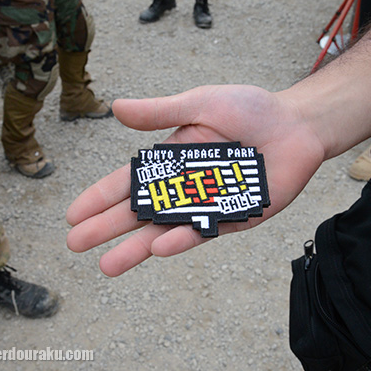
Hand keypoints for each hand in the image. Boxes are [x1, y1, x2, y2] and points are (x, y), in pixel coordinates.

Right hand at [66, 85, 325, 276]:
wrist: (297, 125)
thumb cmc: (250, 109)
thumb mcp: (200, 104)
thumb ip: (161, 112)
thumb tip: (115, 108)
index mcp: (172, 159)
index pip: (128, 182)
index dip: (100, 197)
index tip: (73, 214)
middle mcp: (185, 186)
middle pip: (139, 211)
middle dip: (106, 227)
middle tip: (75, 244)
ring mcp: (208, 204)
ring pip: (165, 229)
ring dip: (136, 248)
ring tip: (107, 266)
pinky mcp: (234, 216)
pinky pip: (204, 230)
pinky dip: (182, 238)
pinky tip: (158, 247)